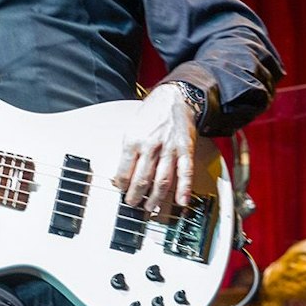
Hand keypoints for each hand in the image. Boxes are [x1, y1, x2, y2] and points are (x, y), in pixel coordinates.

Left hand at [112, 86, 197, 213]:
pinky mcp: (185, 150)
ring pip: (162, 180)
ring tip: (150, 207)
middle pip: (142, 180)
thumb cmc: (151, 113)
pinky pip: (185, 172)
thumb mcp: (131, 129)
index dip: (121, 185)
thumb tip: (121, 174)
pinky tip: (181, 201)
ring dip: (155, 198)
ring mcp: (169, 149)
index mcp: (133, 141)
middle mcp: (151, 146)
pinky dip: (184, 189)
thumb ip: (127, 152)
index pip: (124, 172)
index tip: (120, 191)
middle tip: (133, 204)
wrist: (174, 98)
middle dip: (136, 196)